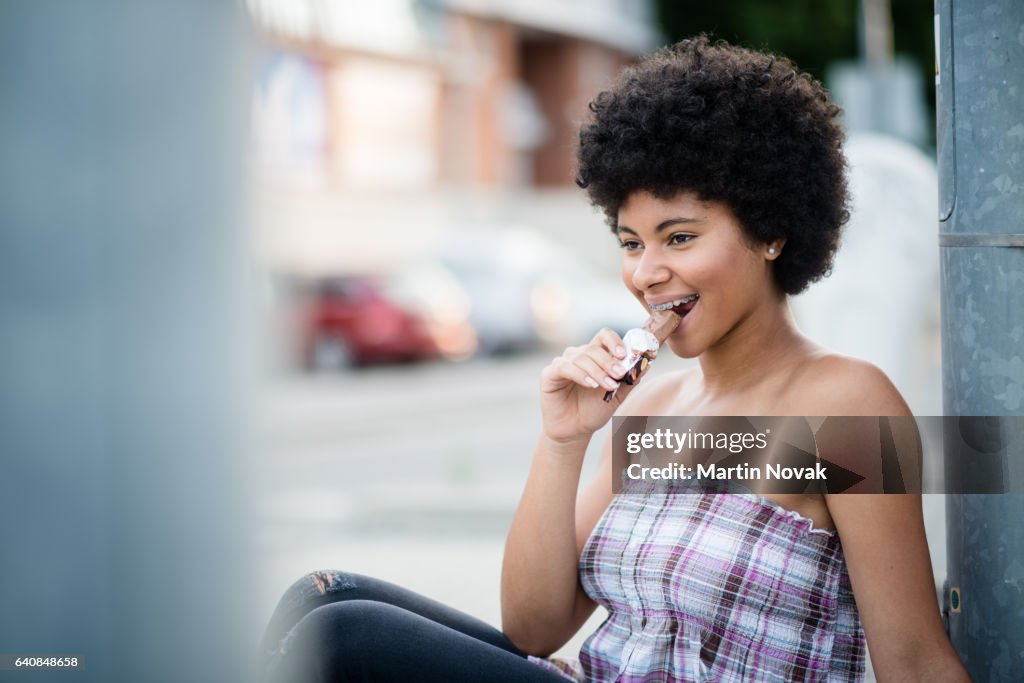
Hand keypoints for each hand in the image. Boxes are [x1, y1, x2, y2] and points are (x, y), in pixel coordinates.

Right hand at [539, 328, 646, 443]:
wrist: (575, 431)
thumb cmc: (594, 410)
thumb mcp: (617, 396)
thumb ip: (630, 380)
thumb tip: (646, 365)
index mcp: (595, 356)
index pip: (603, 337)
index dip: (614, 342)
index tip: (624, 354)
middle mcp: (578, 356)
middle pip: (594, 348)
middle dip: (609, 361)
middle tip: (619, 374)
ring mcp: (562, 363)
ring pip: (581, 357)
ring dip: (598, 371)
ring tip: (608, 386)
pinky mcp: (549, 374)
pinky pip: (564, 367)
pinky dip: (579, 374)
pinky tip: (590, 384)